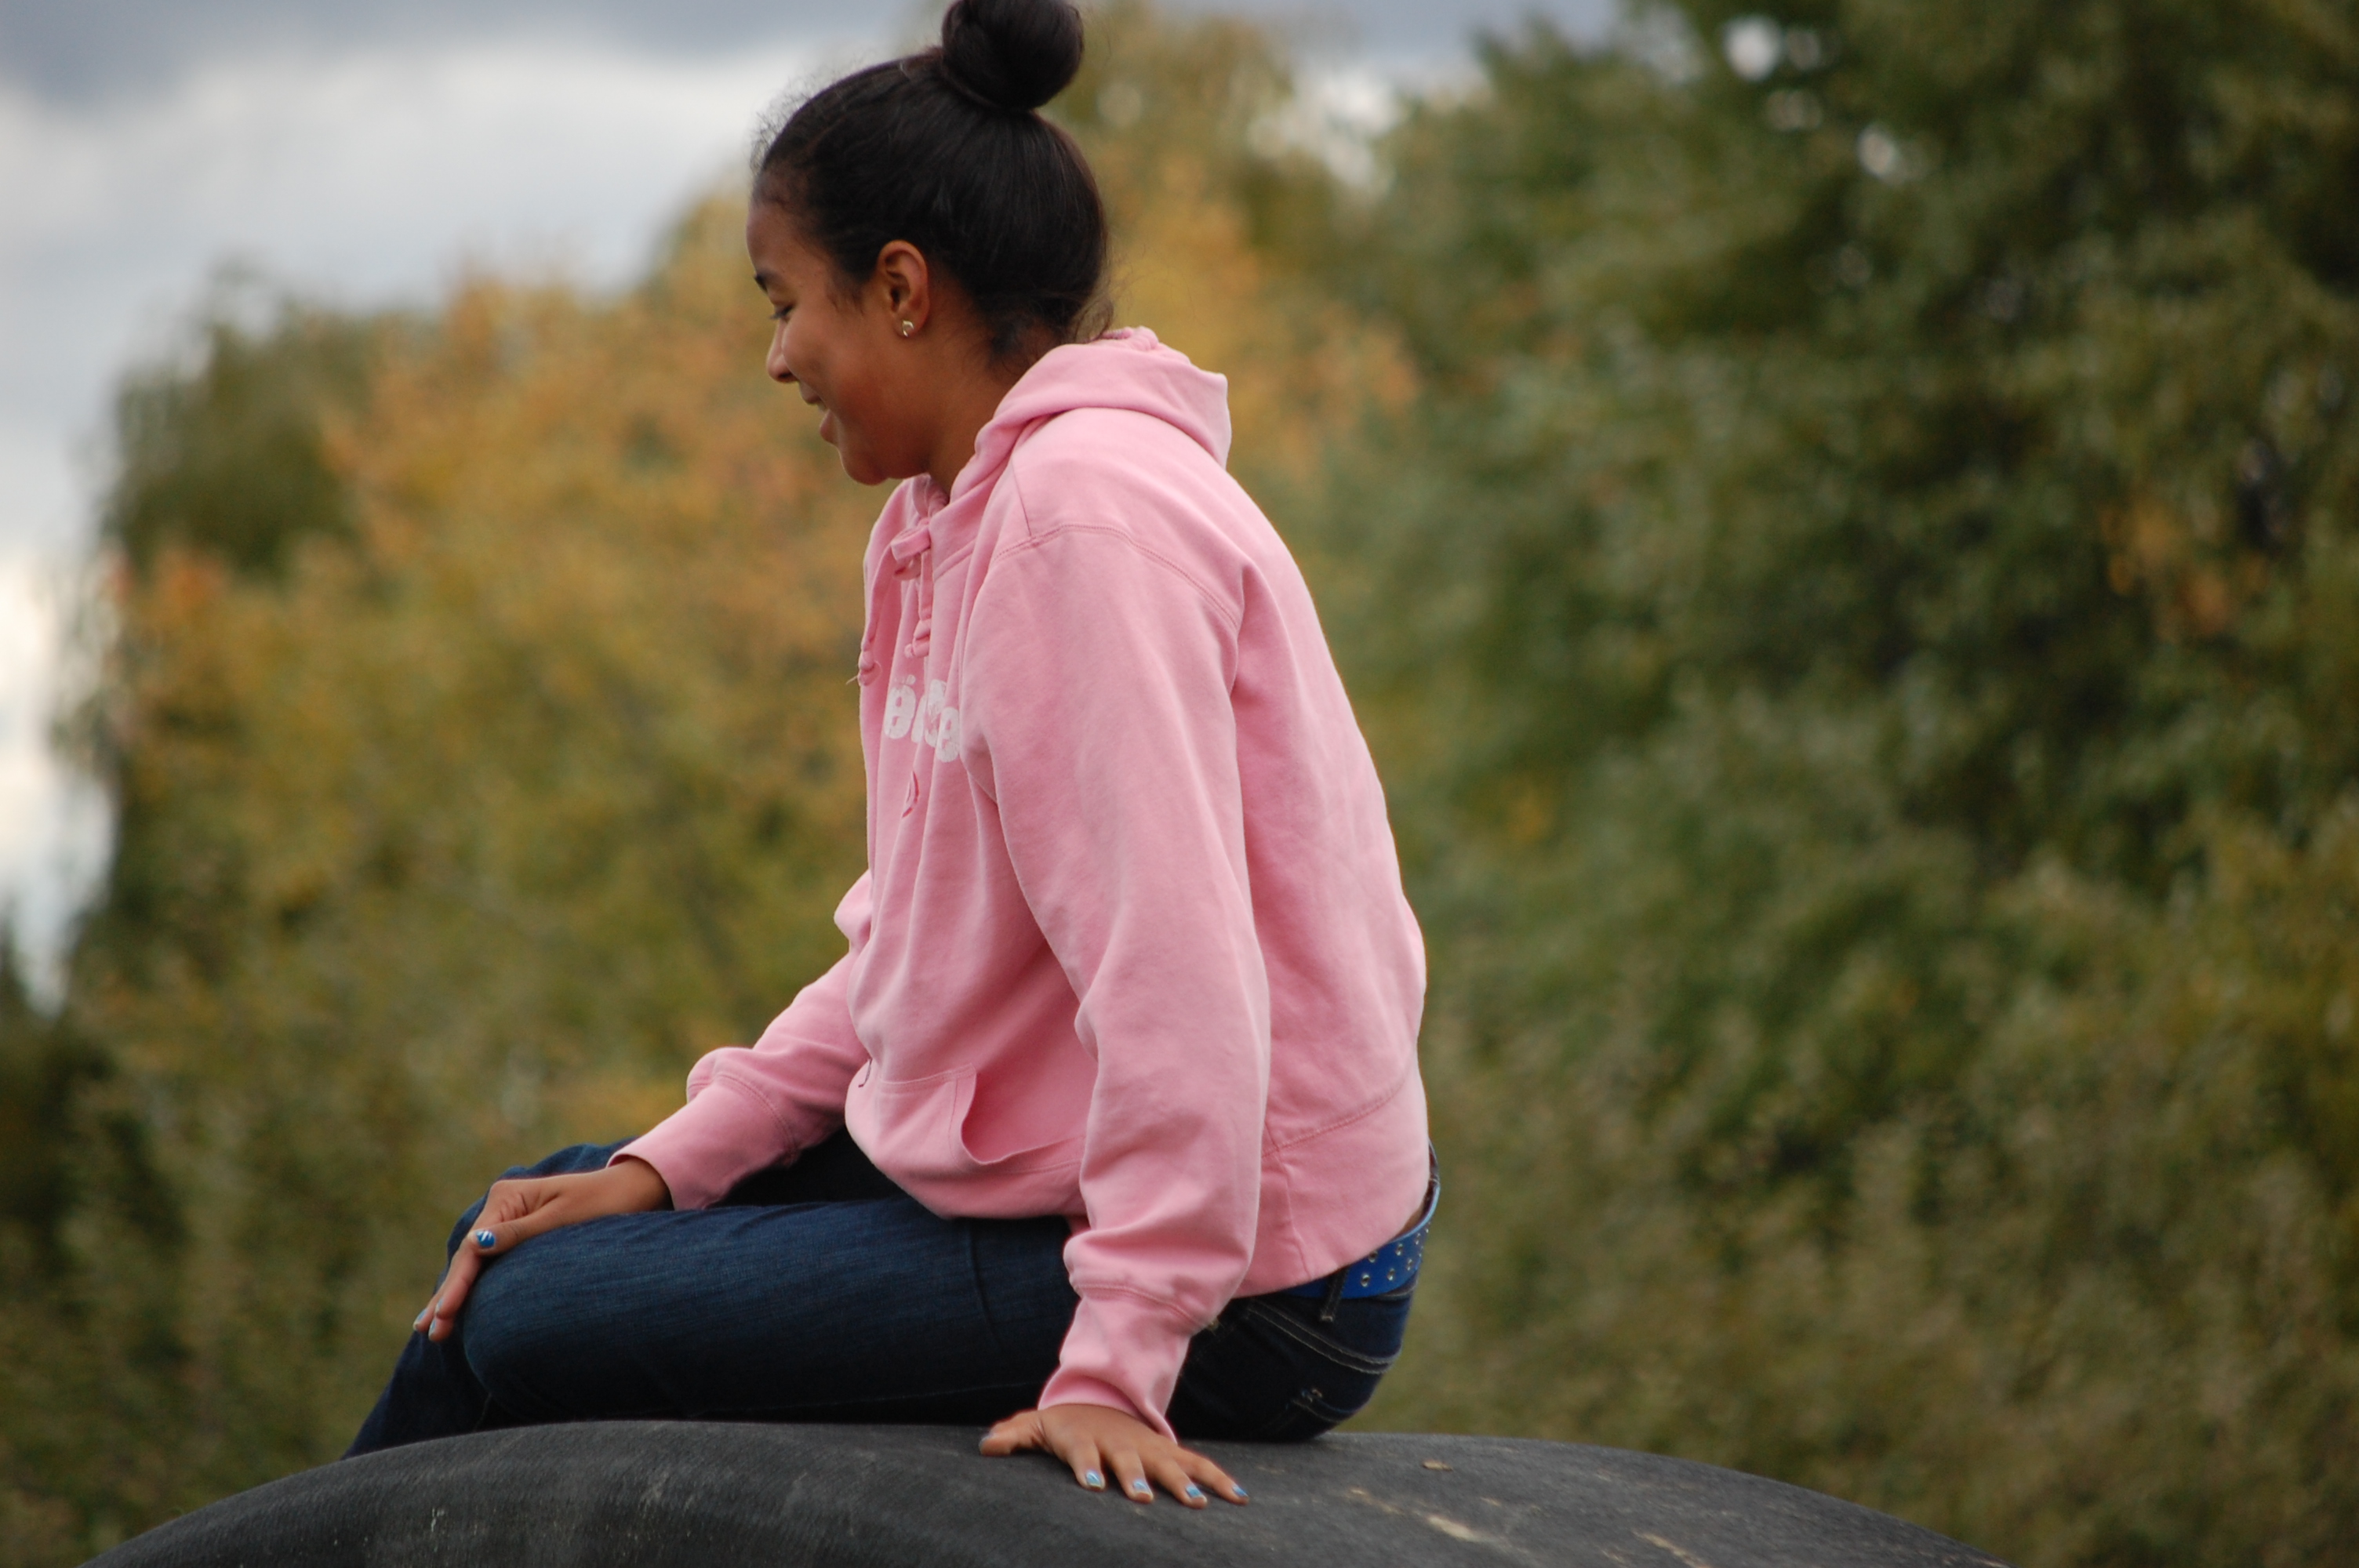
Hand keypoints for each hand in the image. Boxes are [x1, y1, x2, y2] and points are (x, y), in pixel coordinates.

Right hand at [415, 1156, 669, 1341]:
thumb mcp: (562, 1217)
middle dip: (447, 1294)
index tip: (444, 1313)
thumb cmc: (601, 1203)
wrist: (630, 1192)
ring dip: (453, 1294)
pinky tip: (457, 1307)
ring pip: (474, 1263)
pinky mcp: (519, 1234)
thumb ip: (520, 1233)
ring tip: (429, 1328)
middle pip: (467, 1257)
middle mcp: (502, 1207)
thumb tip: (476, 1244)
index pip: (473, 1247)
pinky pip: (489, 1265)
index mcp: (507, 1197)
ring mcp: (508, 1221)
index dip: (458, 1283)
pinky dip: (473, 1287)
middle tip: (426, 1330)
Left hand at [980, 1404, 1247, 1507]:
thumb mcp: (1036, 1426)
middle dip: (1137, 1477)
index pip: (1084, 1453)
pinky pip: (1198, 1465)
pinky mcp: (1169, 1452)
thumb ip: (1014, 1435)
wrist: (1100, 1400)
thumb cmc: (1063, 1426)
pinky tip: (1239, 1497)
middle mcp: (1119, 1443)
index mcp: (1085, 1438)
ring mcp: (1147, 1447)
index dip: (1088, 1467)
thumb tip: (986, 1445)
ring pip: (1169, 1464)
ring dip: (1183, 1482)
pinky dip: (1218, 1478)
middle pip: (1129, 1460)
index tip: (1093, 1484)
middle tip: (1142, 1496)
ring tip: (1196, 1504)